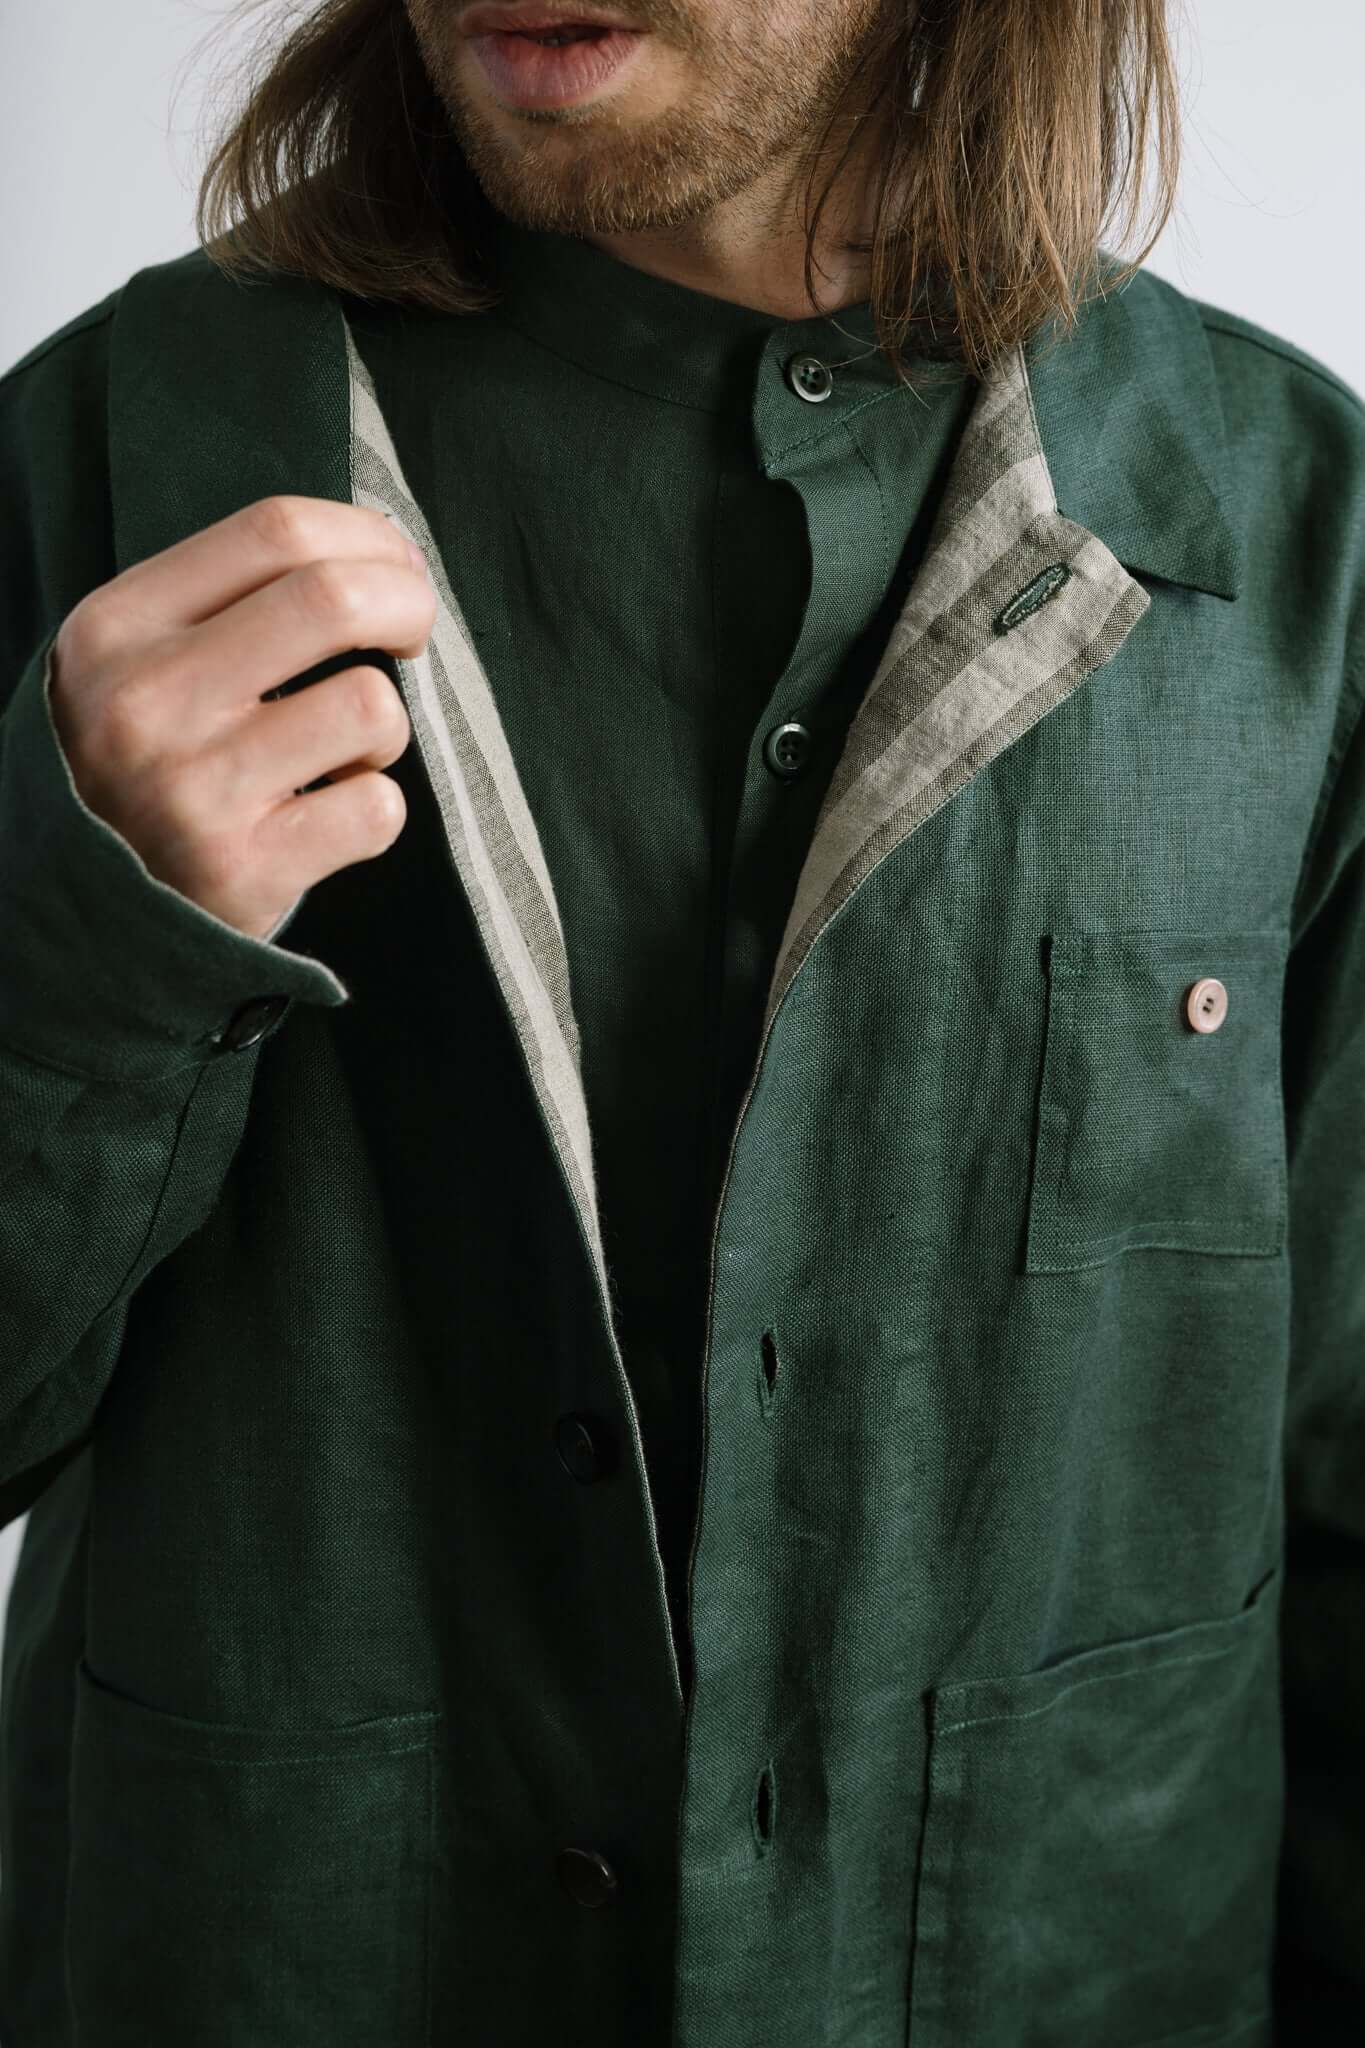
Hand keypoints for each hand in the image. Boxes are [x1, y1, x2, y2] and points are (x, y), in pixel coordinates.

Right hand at [47, 495, 435, 940]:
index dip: (365, 538)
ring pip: (370, 706)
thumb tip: (381, 554)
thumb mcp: (138, 660)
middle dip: (407, 604)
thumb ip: (232, 600)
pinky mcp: (245, 869)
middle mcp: (147, 700)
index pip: (275, 531)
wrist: (87, 910)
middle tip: (413, 632)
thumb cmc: (140, 764)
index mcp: (118, 626)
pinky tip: (328, 816)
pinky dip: (375, 808)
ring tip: (343, 753)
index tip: (395, 567)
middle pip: (332, 598)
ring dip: (385, 727)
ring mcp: (196, 789)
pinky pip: (378, 808)